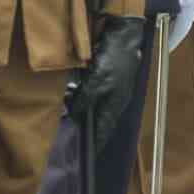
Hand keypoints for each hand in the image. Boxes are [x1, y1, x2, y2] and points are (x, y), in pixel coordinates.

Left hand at [69, 15, 148, 152]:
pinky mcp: (107, 79)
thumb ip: (85, 99)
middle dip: (87, 130)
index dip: (95, 143)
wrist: (124, 36)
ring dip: (83, 114)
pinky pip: (94, 96)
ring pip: (95, 108)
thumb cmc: (113, 60)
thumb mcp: (96, 81)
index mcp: (115, 105)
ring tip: (69, 122)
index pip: (104, 131)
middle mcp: (115, 101)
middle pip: (99, 121)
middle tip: (72, 140)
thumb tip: (73, 114)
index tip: (86, 157)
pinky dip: (84, 101)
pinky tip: (73, 100)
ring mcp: (112, 90)